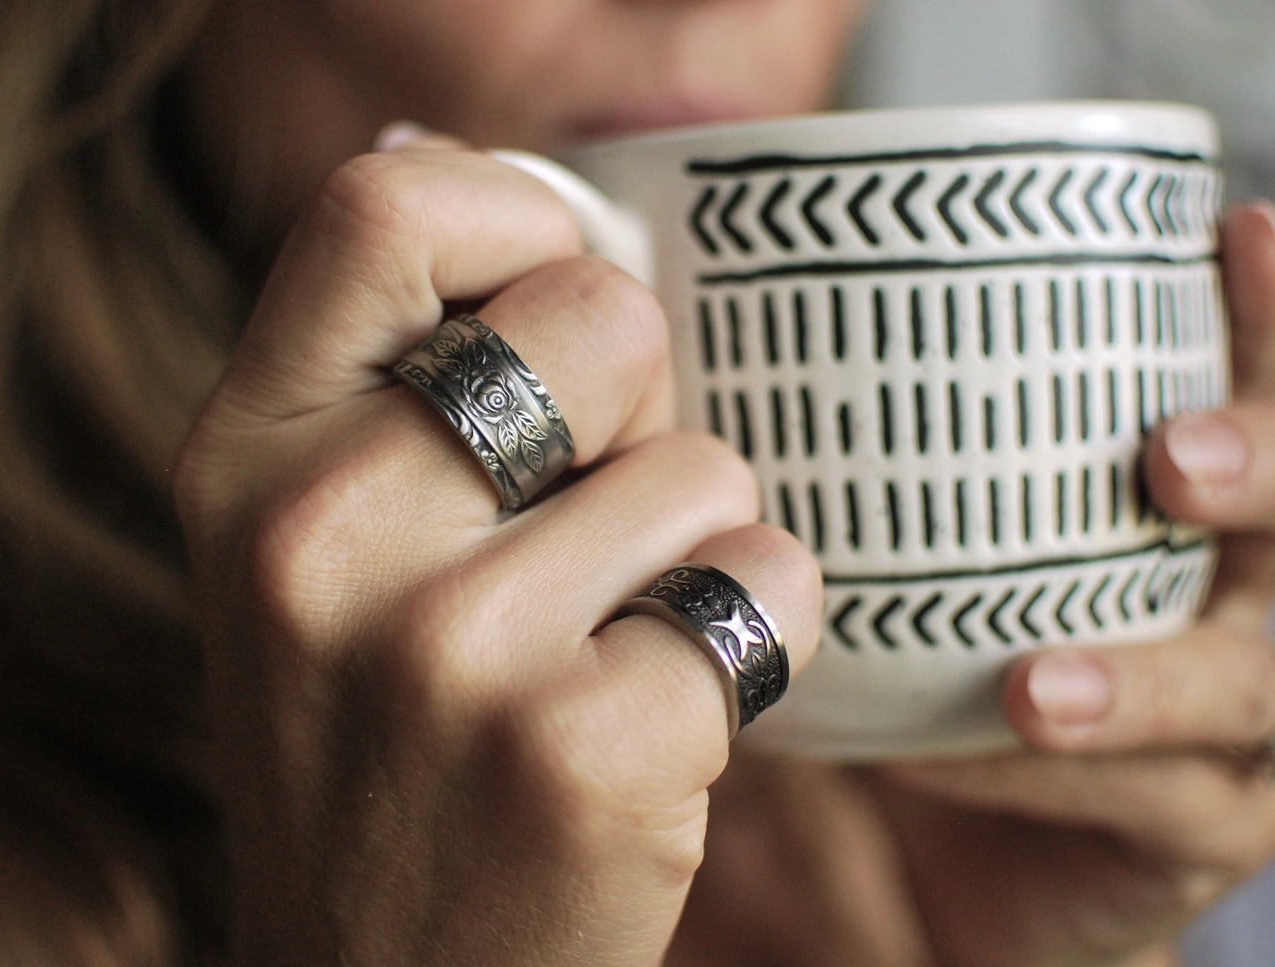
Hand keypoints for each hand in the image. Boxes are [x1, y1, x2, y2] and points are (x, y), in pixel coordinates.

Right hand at [171, 134, 822, 965]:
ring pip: (705, 466)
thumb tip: (507, 195)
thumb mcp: (311, 551)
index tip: (551, 295)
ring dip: (694, 543)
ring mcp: (446, 648)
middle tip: (591, 507)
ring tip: (605, 638)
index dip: (514, 216)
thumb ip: (387, 381)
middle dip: (639, 399)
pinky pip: (764, 586)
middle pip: (600, 315)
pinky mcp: (578, 749)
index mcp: (244, 459)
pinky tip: (666, 708)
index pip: (386, 205)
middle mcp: (318, 535)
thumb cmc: (377, 746)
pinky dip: (759, 634)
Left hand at [668, 202, 1274, 966]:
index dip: (1274, 317)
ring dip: (1151, 679)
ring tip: (1035, 685)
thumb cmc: (942, 642)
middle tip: (1172, 454)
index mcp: (1214, 501)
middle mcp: (1256, 593)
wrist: (957, 833)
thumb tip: (755, 312)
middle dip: (1264, 469)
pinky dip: (1034, 777)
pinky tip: (938, 757)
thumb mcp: (929, 529)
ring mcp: (1244, 721)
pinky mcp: (1199, 823)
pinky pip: (1146, 806)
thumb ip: (897, 440)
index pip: (1269, 391)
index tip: (1238, 231)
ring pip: (1251, 688)